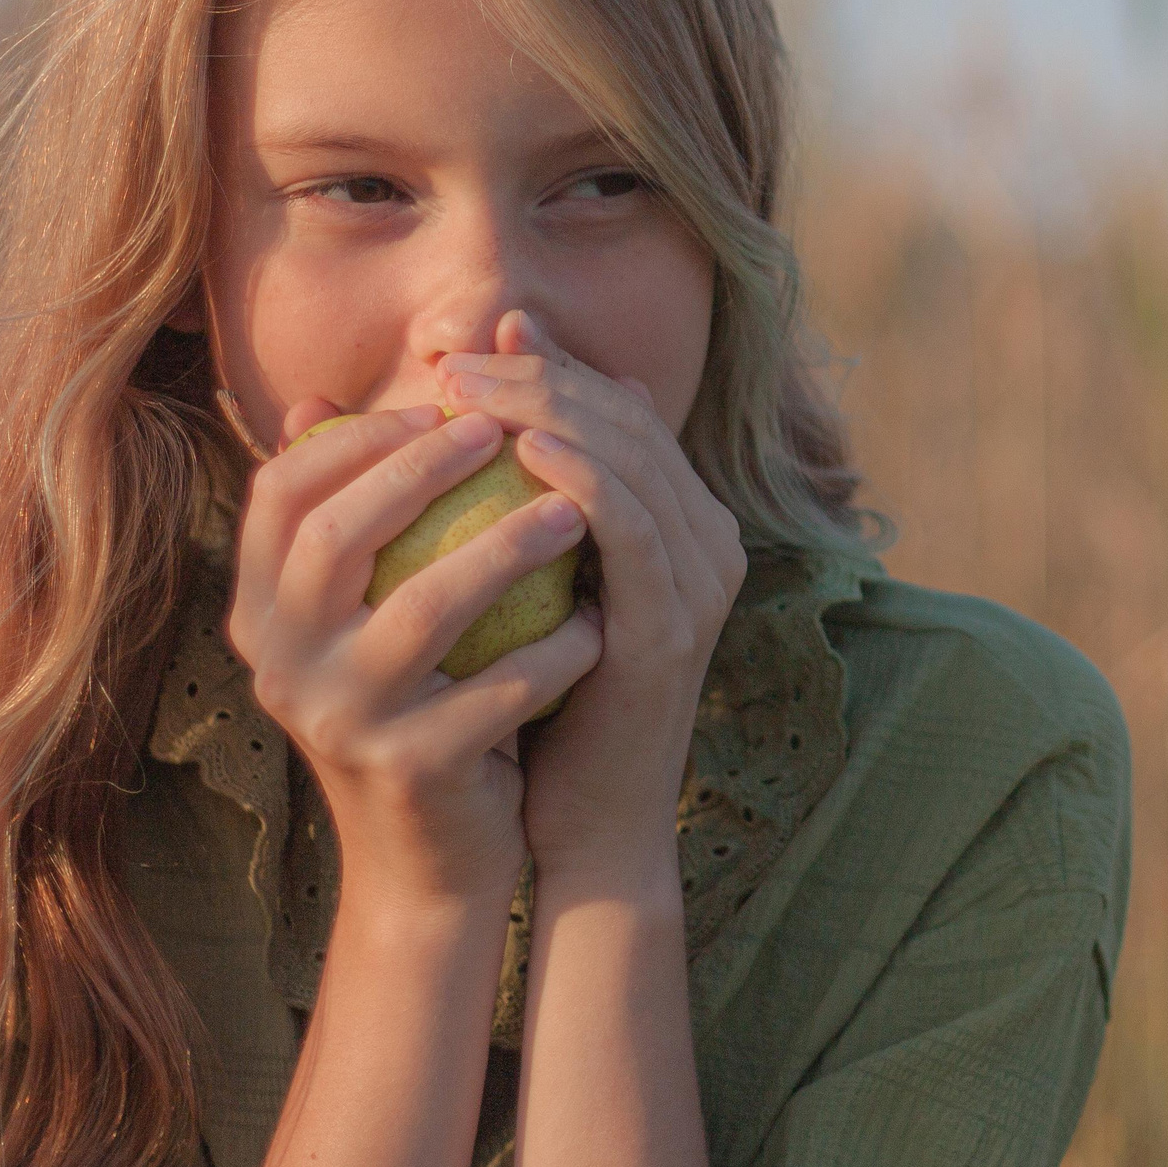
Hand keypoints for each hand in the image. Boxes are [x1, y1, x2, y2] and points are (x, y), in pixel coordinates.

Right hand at [225, 397, 603, 913]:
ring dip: (503, 550)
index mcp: (265, 612)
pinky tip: (600, 622)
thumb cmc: (428, 702)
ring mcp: (337, 722)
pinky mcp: (407, 771)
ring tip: (572, 515)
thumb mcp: (386, 608)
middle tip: (506, 433)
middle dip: (421, 470)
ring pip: (417, 613)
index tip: (443, 404)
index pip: (279, 493)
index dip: (356, 437)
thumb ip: (377, 510)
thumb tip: (368, 383)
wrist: (439, 860)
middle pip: (332, 537)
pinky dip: (552, 653)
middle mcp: (280, 664)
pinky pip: (491, 694)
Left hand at [436, 309, 748, 885]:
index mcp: (686, 525)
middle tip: (458, 359)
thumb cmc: (546, 705)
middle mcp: (710, 543)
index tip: (476, 340)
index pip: (622, 412)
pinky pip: (631, 528)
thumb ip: (524, 507)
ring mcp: (700, 584)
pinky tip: (522, 449)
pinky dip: (583, 476)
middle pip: (630, 421)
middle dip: (543, 374)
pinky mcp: (673, 626)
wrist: (585, 826)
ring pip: (632, 459)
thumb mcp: (538, 590)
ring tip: (470, 388)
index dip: (554, 364)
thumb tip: (471, 420)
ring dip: (549, 408)